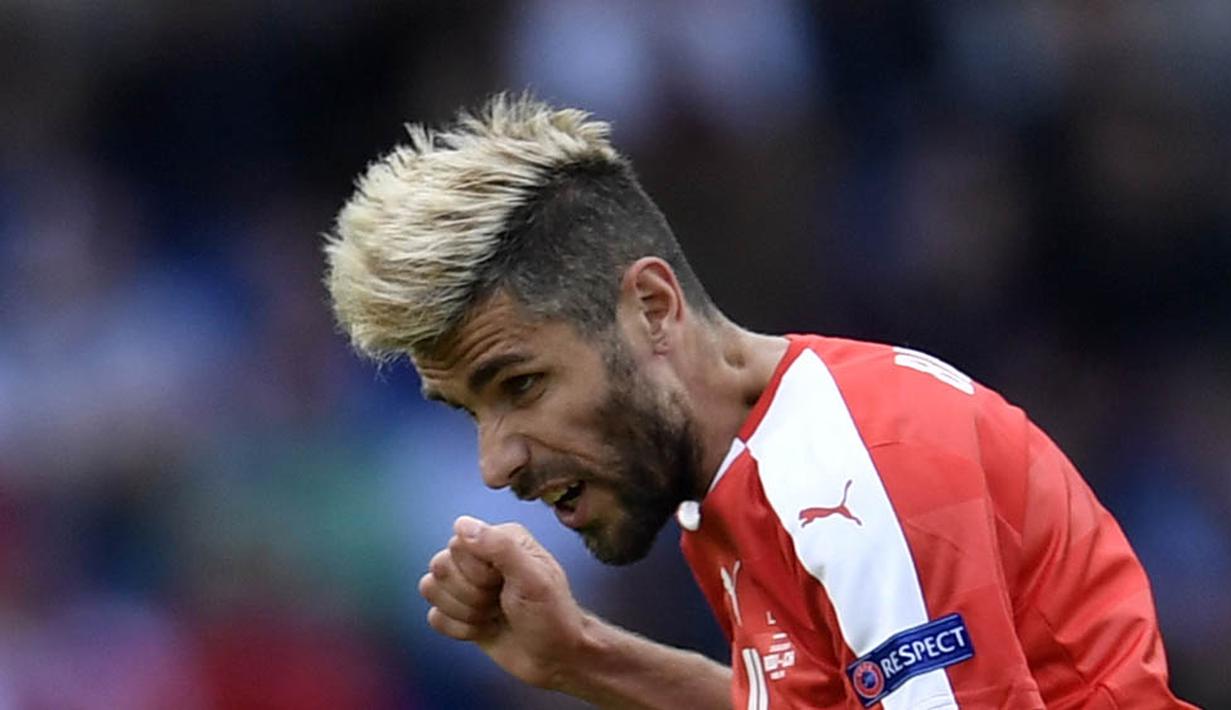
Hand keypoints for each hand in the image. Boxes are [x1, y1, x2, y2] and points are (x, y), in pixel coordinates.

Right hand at [419, 516, 587, 688]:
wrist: (555, 658)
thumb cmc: (551, 615)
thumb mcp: (533, 578)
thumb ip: (500, 547)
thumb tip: (461, 524)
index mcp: (501, 538)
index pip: (457, 545)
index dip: (475, 571)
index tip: (502, 584)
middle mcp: (481, 555)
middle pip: (441, 566)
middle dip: (470, 594)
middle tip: (499, 602)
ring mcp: (468, 583)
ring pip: (431, 588)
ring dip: (463, 612)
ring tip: (493, 615)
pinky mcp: (460, 610)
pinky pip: (434, 616)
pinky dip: (458, 629)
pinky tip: (484, 629)